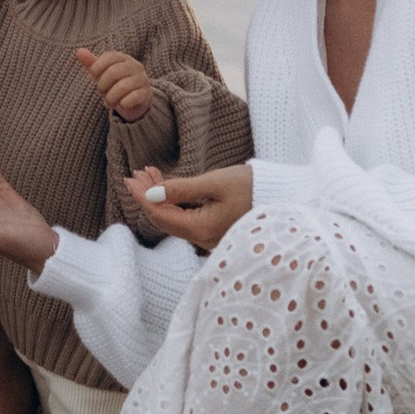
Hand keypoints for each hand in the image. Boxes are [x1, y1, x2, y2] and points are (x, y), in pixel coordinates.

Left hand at [77, 44, 153, 121]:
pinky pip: (131, 98)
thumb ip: (91, 63)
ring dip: (110, 98)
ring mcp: (142, 79)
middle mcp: (135, 66)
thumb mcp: (102, 74)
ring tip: (109, 101)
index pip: (109, 57)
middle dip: (102, 86)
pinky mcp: (146, 94)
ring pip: (122, 87)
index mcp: (124, 58)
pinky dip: (122, 104)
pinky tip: (121, 104)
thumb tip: (79, 51)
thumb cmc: (114, 84)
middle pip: (113, 73)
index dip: (97, 68)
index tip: (94, 77)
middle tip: (102, 92)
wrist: (134, 102)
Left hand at [124, 161, 254, 252]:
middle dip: (148, 196)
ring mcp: (209, 238)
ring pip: (175, 219)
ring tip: (150, 175)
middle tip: (137, 174)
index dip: (141, 196)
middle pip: (164, 219)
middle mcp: (203, 239)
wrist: (285, 198)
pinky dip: (175, 202)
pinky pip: (187, 219)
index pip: (159, 214)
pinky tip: (169, 187)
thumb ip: (181, 189)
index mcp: (200, 229)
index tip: (129, 178)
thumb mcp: (214, 183)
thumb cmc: (252, 188)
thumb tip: (150, 194)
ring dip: (160, 197)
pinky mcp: (215, 231)